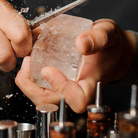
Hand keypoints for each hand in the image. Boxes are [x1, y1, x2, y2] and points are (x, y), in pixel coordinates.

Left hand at [15, 19, 134, 112]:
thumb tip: (81, 43)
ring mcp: (65, 88)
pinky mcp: (56, 83)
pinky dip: (29, 76)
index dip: (62, 90)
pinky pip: (39, 88)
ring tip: (26, 60)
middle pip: (52, 102)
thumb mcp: (108, 34)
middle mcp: (76, 89)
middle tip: (27, 62)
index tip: (48, 70)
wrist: (111, 49)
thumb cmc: (111, 45)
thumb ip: (97, 38)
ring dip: (28, 83)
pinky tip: (29, 59)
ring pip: (42, 97)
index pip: (78, 100)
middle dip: (33, 88)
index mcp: (91, 82)